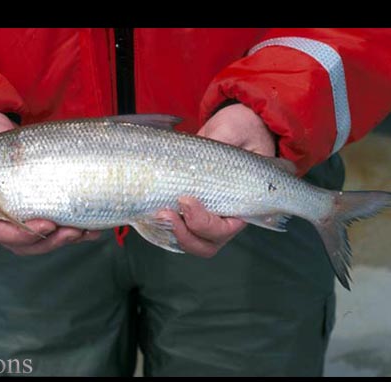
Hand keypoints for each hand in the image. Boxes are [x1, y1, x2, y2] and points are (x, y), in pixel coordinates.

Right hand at [0, 112, 100, 255]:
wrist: (1, 143)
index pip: (0, 233)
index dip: (23, 235)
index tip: (47, 225)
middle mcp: (3, 222)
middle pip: (26, 244)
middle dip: (52, 241)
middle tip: (72, 231)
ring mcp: (25, 222)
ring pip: (44, 242)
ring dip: (67, 240)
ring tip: (85, 231)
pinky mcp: (45, 217)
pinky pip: (60, 233)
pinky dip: (78, 235)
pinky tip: (94, 231)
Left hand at [158, 103, 276, 257]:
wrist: (230, 127)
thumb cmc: (240, 130)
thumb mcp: (236, 131)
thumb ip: (225, 141)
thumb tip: (207, 146)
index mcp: (243, 205)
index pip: (224, 230)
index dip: (202, 223)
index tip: (185, 199)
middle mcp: (224, 216)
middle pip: (205, 245)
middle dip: (184, 235)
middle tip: (165, 212)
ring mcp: (204, 216)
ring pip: (188, 242)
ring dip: (171, 233)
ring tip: (157, 212)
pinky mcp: (184, 209)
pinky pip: (173, 232)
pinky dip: (159, 228)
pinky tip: (148, 212)